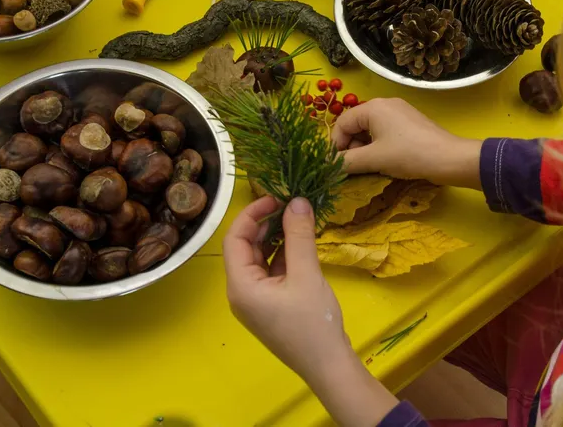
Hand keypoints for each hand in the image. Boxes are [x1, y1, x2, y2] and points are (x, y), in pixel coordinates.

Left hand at [223, 196, 398, 426]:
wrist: (328, 366)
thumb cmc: (313, 322)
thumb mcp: (307, 274)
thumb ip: (300, 236)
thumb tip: (297, 201)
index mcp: (241, 285)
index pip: (234, 239)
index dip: (252, 214)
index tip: (276, 198)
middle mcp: (241, 292)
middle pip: (245, 248)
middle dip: (266, 225)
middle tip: (291, 206)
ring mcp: (256, 302)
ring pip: (260, 260)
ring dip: (277, 239)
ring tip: (299, 221)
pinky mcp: (272, 307)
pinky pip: (272, 274)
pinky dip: (285, 256)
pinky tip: (302, 245)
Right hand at [331, 98, 481, 189]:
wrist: (449, 159)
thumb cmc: (408, 155)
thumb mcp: (373, 159)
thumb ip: (347, 162)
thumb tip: (329, 166)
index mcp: (373, 107)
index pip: (342, 123)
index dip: (335, 145)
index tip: (335, 165)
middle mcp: (385, 104)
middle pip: (356, 125)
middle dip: (351, 147)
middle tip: (354, 168)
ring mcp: (400, 112)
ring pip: (371, 131)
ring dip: (365, 149)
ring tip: (370, 167)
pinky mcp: (411, 124)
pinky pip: (386, 133)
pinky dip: (379, 147)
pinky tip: (385, 162)